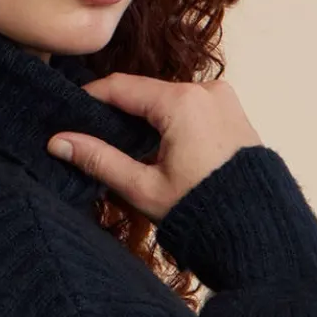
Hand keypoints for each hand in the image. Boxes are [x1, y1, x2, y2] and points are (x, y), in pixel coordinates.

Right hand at [46, 72, 263, 222]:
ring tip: (128, 149)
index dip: (91, 98)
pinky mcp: (234, 112)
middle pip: (147, 92)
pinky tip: (161, 149)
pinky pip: (193, 108)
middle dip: (121, 112)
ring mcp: (224, 99)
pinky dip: (172, 122)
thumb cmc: (203, 212)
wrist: (257, 230)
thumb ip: (99, 160)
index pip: (121, 87)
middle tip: (96, 137)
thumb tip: (59, 142)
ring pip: (170, 100)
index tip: (71, 112)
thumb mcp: (143, 188)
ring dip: (148, 118)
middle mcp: (206, 90)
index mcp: (181, 102)